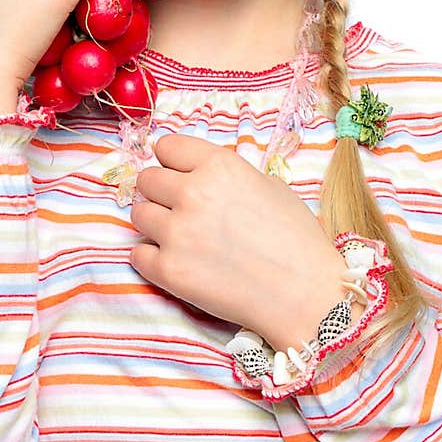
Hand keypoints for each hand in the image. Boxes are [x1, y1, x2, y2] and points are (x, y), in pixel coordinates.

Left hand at [129, 132, 352, 350]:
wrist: (304, 294)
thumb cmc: (296, 239)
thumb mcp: (270, 186)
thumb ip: (229, 175)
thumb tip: (201, 175)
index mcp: (219, 166)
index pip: (167, 147)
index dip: (173, 161)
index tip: (178, 173)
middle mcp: (193, 193)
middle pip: (147, 179)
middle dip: (160, 192)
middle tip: (180, 208)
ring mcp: (177, 233)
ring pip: (138, 214)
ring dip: (155, 223)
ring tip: (181, 236)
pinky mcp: (168, 270)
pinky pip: (138, 254)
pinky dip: (152, 258)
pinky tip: (177, 261)